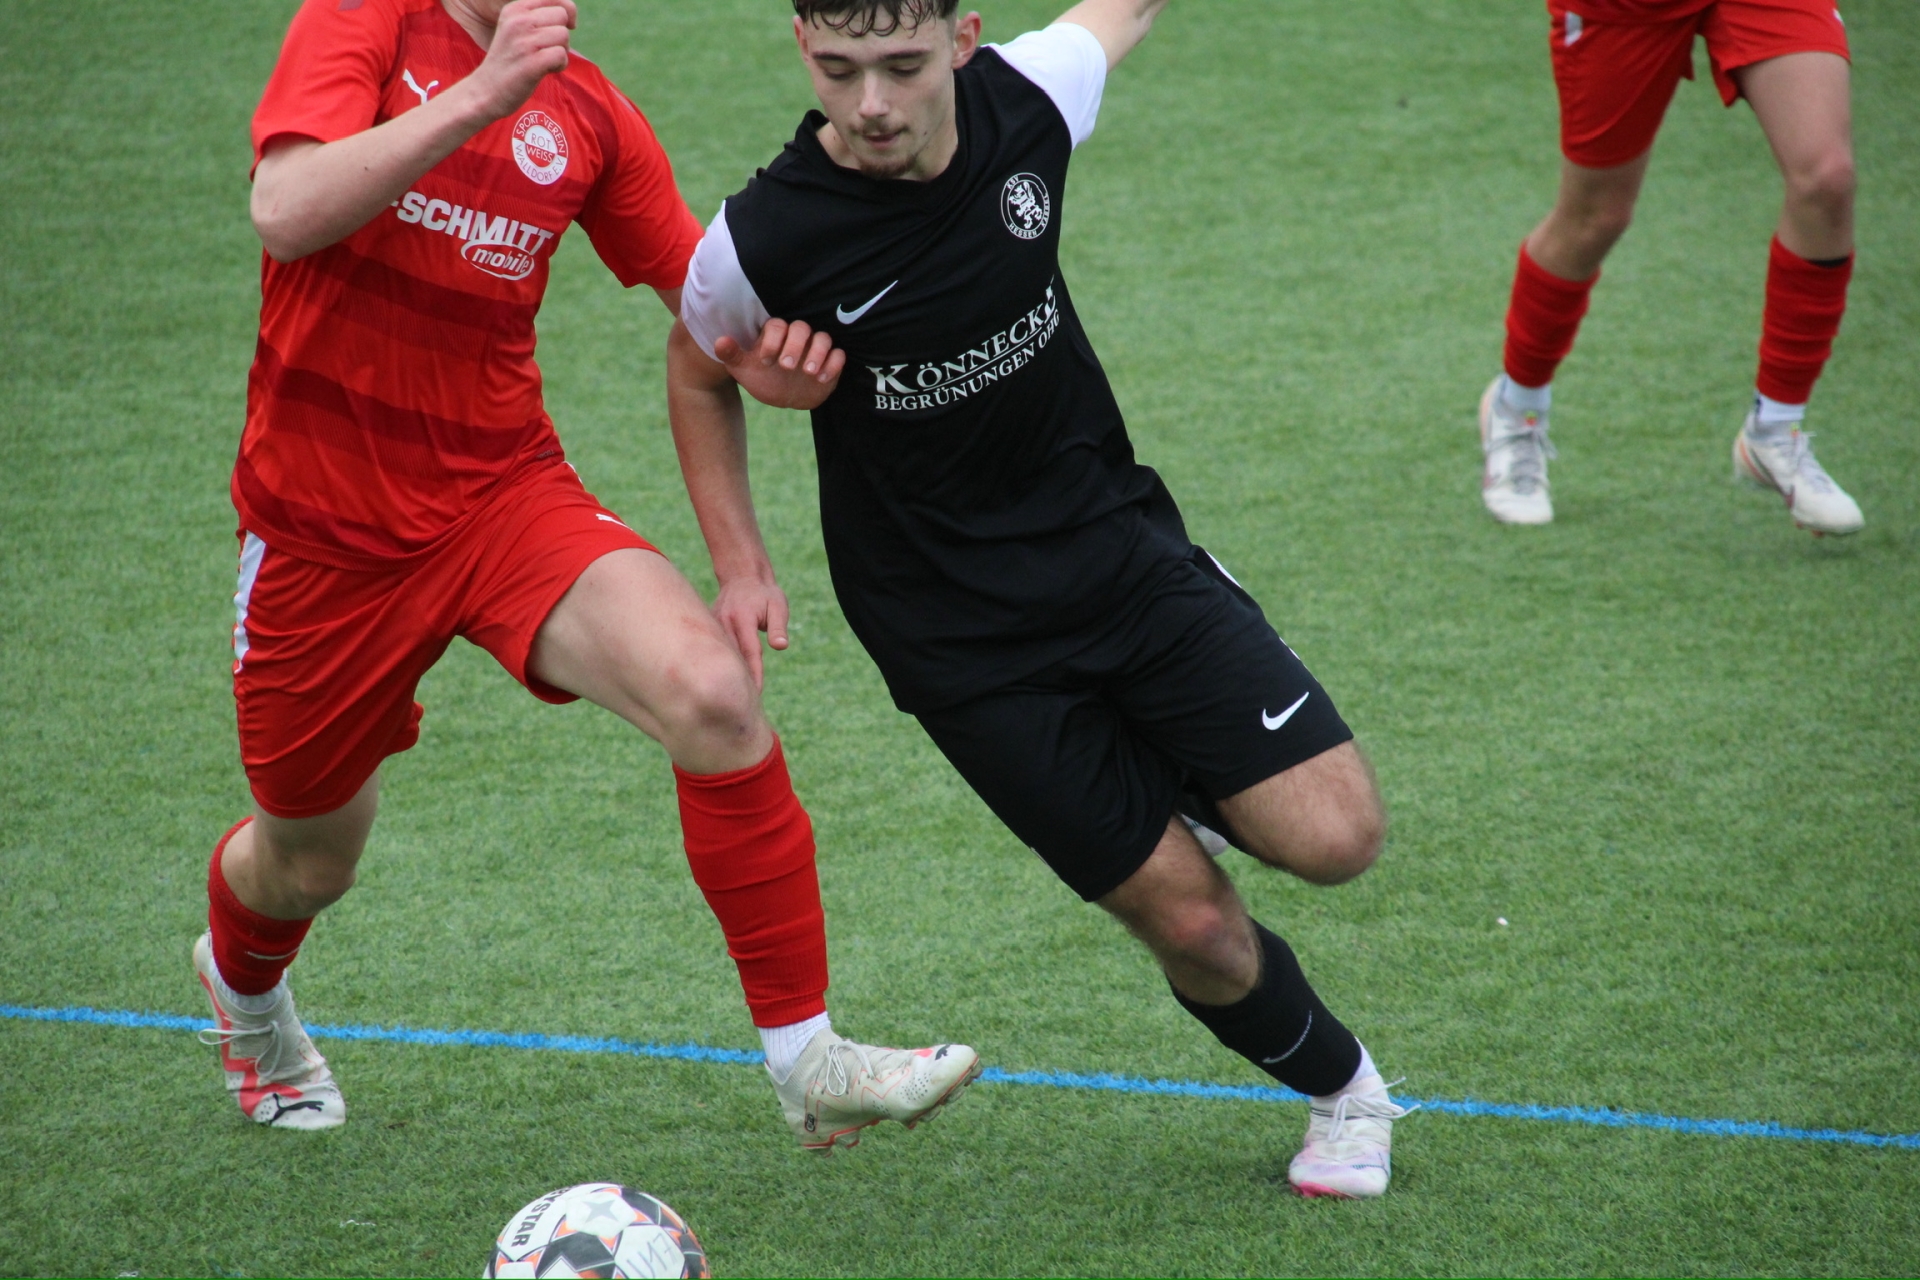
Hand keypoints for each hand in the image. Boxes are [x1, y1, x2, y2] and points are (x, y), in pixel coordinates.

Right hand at [464, 0, 576, 121]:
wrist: (486, 90)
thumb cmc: (509, 60)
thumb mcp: (516, 29)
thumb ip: (538, 17)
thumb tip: (571, 14)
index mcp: (515, 9)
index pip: (557, 0)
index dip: (567, 14)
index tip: (562, 28)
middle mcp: (518, 20)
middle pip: (562, 16)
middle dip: (561, 35)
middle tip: (545, 50)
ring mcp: (524, 41)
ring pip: (564, 36)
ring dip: (561, 52)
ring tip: (543, 61)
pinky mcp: (532, 62)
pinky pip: (561, 55)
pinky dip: (559, 65)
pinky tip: (545, 71)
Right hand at [712, 575, 790, 688]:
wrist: (741, 576)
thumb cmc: (764, 594)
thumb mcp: (778, 605)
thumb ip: (778, 626)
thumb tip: (781, 646)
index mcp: (742, 618)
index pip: (750, 651)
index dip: (754, 673)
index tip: (757, 693)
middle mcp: (724, 622)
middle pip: (731, 657)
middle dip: (737, 679)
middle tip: (743, 704)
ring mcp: (713, 625)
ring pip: (719, 655)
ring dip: (725, 673)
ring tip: (731, 697)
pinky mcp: (708, 628)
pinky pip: (714, 650)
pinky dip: (718, 664)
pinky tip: (723, 680)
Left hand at [714, 318, 846, 410]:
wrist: (785, 396)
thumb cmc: (763, 377)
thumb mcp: (743, 369)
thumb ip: (732, 355)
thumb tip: (719, 341)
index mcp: (776, 334)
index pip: (777, 326)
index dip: (772, 341)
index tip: (765, 360)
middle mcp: (797, 337)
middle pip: (801, 328)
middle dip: (795, 345)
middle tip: (787, 366)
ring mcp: (816, 348)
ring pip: (823, 338)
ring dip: (817, 353)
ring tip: (808, 372)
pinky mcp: (831, 361)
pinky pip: (839, 355)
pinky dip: (833, 364)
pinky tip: (821, 379)